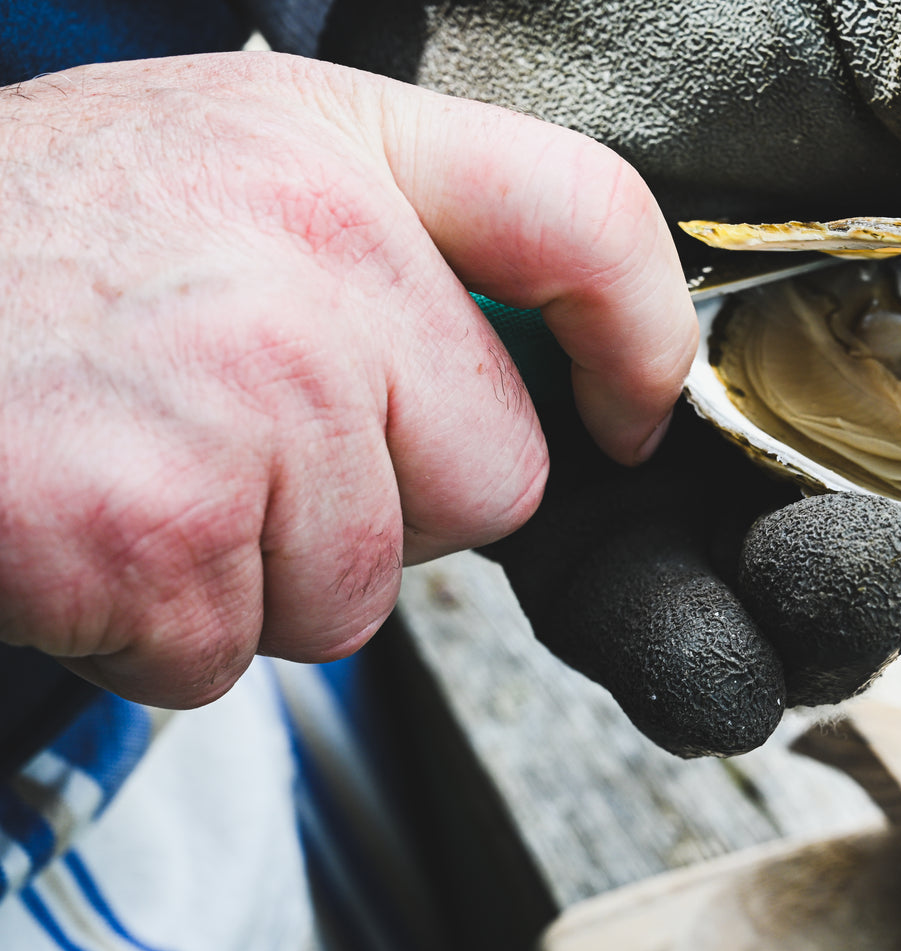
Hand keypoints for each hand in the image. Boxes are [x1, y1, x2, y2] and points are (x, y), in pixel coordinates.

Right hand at [0, 52, 697, 707]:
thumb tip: (520, 368)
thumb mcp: (223, 159)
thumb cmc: (25, 241)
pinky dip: (163, 625)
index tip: (630, 403)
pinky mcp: (158, 532)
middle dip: (385, 497)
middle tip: (242, 434)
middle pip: (489, 479)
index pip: (584, 218)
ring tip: (143, 465)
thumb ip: (388, 236)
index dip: (640, 330)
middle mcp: (316, 261)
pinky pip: (234, 651)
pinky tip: (88, 523)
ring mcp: (244, 401)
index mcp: (340, 149)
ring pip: (359, 590)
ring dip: (261, 570)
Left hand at [325, 0, 900, 749]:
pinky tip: (712, 657)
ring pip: (814, 644)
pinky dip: (681, 664)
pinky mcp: (592, 527)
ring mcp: (730, 505)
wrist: (533, 29)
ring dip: (847, 641)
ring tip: (856, 569)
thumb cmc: (733, 24)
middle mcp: (867, 456)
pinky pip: (644, 638)